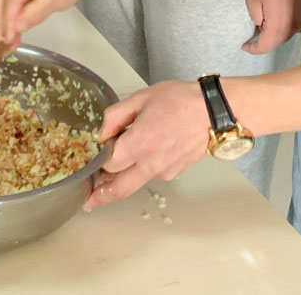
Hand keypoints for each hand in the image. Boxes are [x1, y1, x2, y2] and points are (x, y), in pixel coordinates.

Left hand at [84, 80, 207, 210]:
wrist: (212, 112)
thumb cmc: (179, 100)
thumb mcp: (140, 98)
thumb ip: (115, 116)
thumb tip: (101, 134)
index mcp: (140, 143)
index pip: (108, 164)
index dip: (98, 161)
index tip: (92, 158)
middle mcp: (151, 163)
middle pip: (120, 189)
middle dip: (101, 197)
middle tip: (87, 201)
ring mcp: (164, 171)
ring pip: (135, 183)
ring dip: (121, 181)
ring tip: (110, 172)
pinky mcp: (174, 173)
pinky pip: (151, 175)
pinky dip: (141, 170)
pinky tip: (142, 154)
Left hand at [242, 0, 300, 54]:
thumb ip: (255, 17)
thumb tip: (261, 24)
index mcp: (279, 28)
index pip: (265, 47)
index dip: (253, 49)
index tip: (244, 46)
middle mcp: (293, 29)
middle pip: (276, 42)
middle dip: (263, 42)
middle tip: (251, 38)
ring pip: (284, 35)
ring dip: (273, 34)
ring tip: (261, 27)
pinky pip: (291, 27)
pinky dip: (281, 27)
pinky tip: (274, 19)